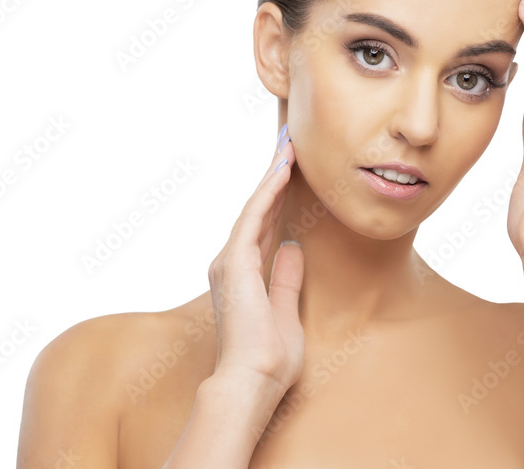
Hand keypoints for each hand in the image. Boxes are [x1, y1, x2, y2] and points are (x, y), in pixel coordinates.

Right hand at [206, 127, 304, 393]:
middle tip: (289, 144)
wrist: (253, 381)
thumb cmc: (270, 358)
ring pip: (255, 206)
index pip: (265, 225)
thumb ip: (286, 278)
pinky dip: (269, 191)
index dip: (278, 196)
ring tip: (289, 145)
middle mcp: (231, 262)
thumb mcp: (286, 310)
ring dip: (273, 175)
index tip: (291, 170)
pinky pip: (255, 216)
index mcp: (243, 275)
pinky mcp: (236, 261)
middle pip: (258, 209)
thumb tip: (292, 248)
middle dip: (275, 176)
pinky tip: (283, 169)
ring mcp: (231, 260)